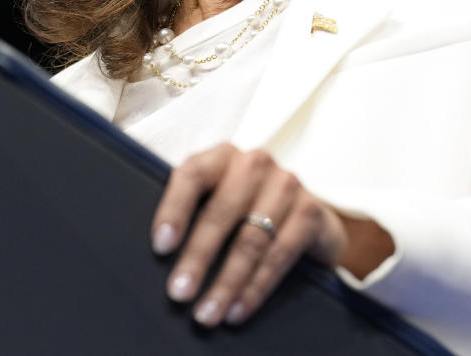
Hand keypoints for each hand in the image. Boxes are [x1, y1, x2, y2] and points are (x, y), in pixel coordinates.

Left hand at [150, 143, 393, 326]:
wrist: (308, 219)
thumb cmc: (248, 210)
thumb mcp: (219, 202)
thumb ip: (194, 213)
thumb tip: (159, 255)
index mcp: (223, 157)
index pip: (193, 173)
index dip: (175, 209)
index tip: (161, 245)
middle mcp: (255, 163)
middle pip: (221, 211)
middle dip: (198, 257)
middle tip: (179, 292)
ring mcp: (287, 184)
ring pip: (250, 239)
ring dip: (226, 282)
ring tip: (207, 312)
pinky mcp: (311, 211)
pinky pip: (280, 254)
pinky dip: (256, 287)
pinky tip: (238, 308)